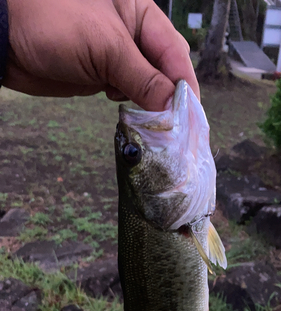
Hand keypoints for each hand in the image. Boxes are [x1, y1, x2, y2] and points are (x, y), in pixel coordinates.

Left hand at [5, 0, 198, 109]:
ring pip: (147, 86)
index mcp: (140, 13)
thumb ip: (143, 77)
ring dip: (152, 107)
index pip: (174, 52)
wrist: (8, 41)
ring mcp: (117, 56)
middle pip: (164, 70)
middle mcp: (132, 33)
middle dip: (170, 98)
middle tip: (177, 129)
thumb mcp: (106, 47)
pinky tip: (133, 117)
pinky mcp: (102, 76)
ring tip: (155, 126)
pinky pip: (128, 95)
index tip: (192, 117)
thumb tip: (172, 108)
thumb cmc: (54, 23)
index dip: (184, 85)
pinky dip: (133, 108)